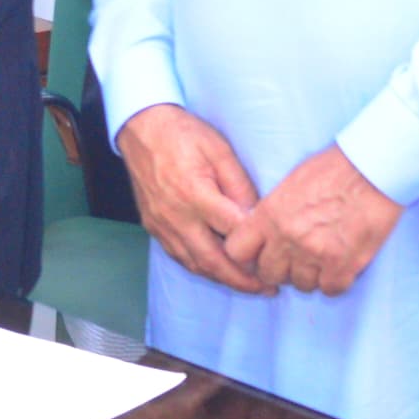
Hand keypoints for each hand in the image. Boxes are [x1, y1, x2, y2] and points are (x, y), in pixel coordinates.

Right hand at [116, 105, 267, 291]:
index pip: (232, 232)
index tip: (276, 258)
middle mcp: (176, 216)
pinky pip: (178, 256)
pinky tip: (217, 270)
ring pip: (194, 264)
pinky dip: (200, 268)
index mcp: (195, 194)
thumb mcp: (220, 151)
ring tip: (247, 286)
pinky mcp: (153, 226)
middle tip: (266, 289)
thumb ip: (239, 185)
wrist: (141, 129)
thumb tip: (257, 216)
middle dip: (241, 280)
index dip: (255, 249)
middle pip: (212, 260)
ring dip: (221, 279)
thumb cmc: (183, 134)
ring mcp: (161, 225)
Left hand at [234, 144, 403, 294]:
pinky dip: (335, 282)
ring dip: (310, 276)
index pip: (236, 252)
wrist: (372, 169)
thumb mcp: (290, 184)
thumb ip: (272, 212)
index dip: (248, 257)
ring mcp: (314, 253)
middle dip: (280, 270)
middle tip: (296, 260)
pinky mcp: (343, 264)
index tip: (261, 255)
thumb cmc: (334, 170)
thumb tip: (262, 234)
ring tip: (322, 259)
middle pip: (268, 274)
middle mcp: (286, 237)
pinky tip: (340, 267)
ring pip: (300, 285)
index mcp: (269, 214)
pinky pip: (330, 289)